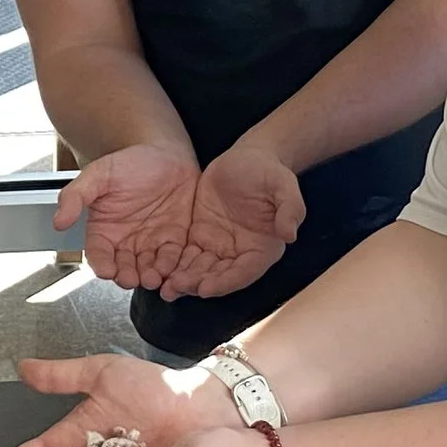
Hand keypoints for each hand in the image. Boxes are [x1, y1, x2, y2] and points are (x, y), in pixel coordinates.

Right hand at [57, 145, 198, 292]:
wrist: (164, 152)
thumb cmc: (129, 162)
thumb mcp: (98, 175)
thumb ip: (76, 196)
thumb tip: (58, 221)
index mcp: (104, 230)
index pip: (98, 255)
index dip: (102, 266)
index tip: (106, 271)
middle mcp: (126, 241)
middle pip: (123, 269)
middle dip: (127, 277)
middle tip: (131, 278)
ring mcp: (151, 243)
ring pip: (148, 269)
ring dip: (150, 277)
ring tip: (152, 277)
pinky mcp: (174, 241)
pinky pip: (173, 259)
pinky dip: (173, 267)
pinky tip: (172, 269)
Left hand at [158, 138, 304, 299]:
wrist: (249, 158)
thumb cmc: (269, 172)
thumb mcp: (284, 186)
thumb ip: (290, 209)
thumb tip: (289, 234)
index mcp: (263, 248)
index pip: (244, 272)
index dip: (225, 282)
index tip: (205, 289)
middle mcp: (240, 253)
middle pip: (218, 276)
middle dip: (197, 284)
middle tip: (176, 288)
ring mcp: (218, 247)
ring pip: (199, 269)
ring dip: (183, 280)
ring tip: (163, 286)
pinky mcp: (200, 236)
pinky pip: (186, 254)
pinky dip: (174, 265)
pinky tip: (157, 270)